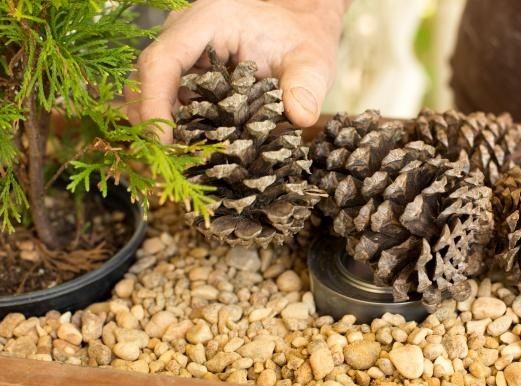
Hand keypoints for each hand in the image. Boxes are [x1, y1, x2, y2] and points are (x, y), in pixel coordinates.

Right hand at [125, 0, 348, 142]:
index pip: (162, 62)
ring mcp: (181, 53)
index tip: (162, 144)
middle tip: (167, 166)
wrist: (298, 27)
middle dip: (150, 124)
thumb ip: (307, 87)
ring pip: (149, 92)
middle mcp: (184, 34)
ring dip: (158, 129)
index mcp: (207, 22)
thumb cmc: (302, 39)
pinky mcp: (185, 73)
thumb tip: (301, 117)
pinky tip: (188, 153)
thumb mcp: (312, 62)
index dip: (154, 105)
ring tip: (177, 164)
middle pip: (145, 79)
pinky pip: (166, 100)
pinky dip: (172, 127)